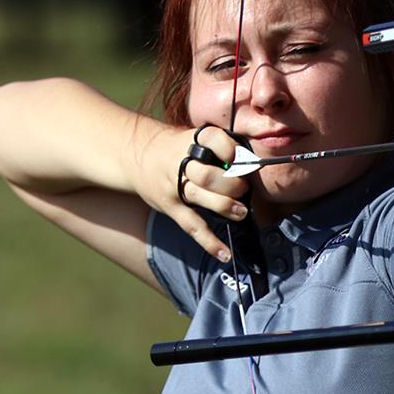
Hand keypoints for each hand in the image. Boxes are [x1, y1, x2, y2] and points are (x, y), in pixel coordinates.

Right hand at [135, 124, 251, 262]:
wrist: (140, 156)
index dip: (229, 150)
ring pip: (200, 197)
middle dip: (230, 184)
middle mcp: (182, 162)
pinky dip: (209, 242)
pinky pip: (193, 227)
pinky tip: (225, 254)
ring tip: (241, 213)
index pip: (213, 139)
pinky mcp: (172, 208)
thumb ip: (223, 148)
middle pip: (207, 174)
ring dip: (224, 206)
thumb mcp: (197, 139)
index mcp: (194, 141)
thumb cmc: (180, 150)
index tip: (242, 159)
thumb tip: (254, 166)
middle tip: (244, 188)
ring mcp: (175, 186)